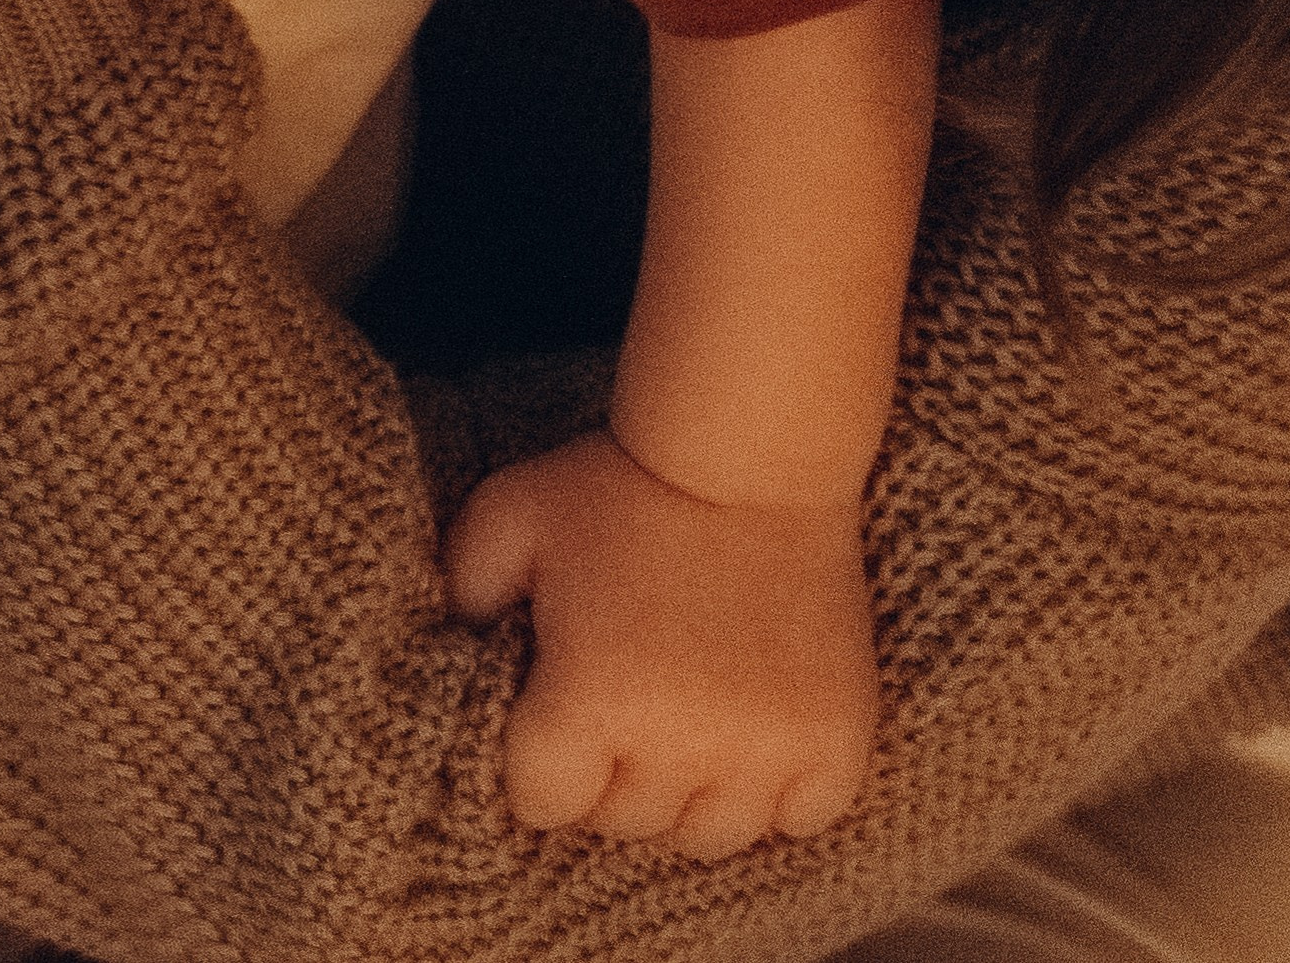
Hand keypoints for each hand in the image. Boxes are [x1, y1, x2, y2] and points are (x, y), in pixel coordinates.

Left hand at [444, 428, 875, 857]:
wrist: (750, 452)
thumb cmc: (622, 483)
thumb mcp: (512, 514)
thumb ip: (465, 587)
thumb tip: (454, 653)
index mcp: (588, 700)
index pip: (542, 803)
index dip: (539, 761)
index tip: (554, 712)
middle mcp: (678, 743)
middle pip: (624, 823)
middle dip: (609, 776)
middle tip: (618, 712)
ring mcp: (765, 750)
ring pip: (709, 836)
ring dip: (687, 797)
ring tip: (681, 733)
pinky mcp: (835, 741)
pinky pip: (800, 819)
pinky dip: (776, 796)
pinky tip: (751, 740)